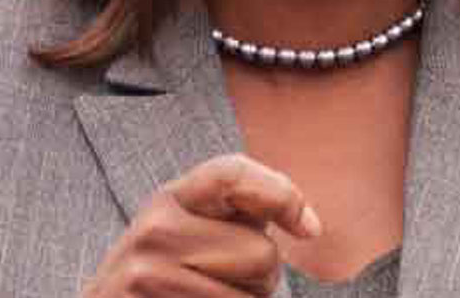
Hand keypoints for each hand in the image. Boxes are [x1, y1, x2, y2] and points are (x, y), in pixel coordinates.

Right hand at [83, 153, 321, 296]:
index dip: (283, 195)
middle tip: (220, 282)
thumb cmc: (163, 276)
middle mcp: (156, 230)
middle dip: (260, 277)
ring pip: (252, 296)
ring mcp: (150, 275)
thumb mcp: (188, 230)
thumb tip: (309, 225)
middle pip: (261, 253)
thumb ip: (235, 211)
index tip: (309, 228)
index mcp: (171, 198)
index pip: (232, 173)